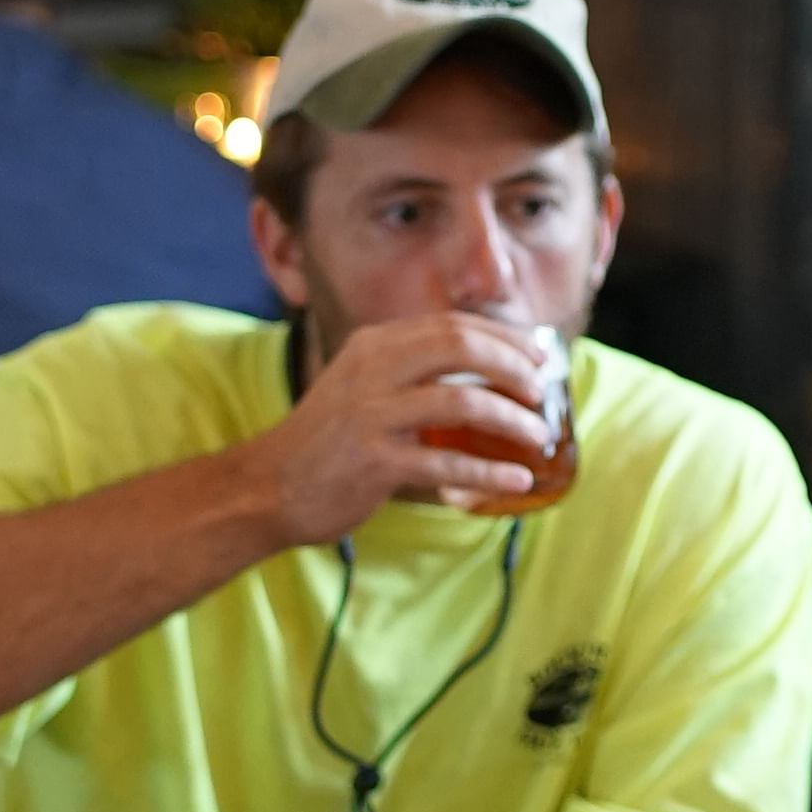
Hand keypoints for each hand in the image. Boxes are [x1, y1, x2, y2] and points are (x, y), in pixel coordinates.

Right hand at [227, 314, 555, 548]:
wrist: (269, 487)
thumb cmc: (328, 443)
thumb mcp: (363, 388)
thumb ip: (410, 374)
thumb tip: (484, 375)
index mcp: (374, 344)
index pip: (453, 325)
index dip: (505, 339)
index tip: (541, 358)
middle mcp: (372, 368)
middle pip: (461, 346)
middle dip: (513, 365)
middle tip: (542, 392)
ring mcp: (371, 414)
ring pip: (461, 401)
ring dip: (510, 419)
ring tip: (539, 437)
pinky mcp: (373, 461)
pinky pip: (445, 464)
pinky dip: (488, 473)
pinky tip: (516, 481)